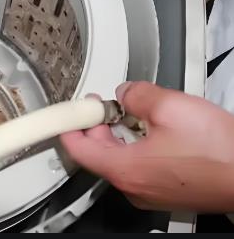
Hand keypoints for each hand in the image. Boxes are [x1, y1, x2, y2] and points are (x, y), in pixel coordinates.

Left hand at [60, 82, 233, 211]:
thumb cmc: (221, 152)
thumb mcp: (169, 106)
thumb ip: (136, 94)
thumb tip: (126, 92)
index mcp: (126, 169)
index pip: (77, 150)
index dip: (69, 126)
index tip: (69, 111)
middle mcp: (134, 188)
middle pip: (99, 155)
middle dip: (97, 126)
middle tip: (103, 106)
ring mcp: (152, 194)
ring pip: (121, 161)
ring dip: (120, 136)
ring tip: (132, 114)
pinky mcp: (169, 193)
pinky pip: (142, 169)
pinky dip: (139, 149)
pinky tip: (154, 132)